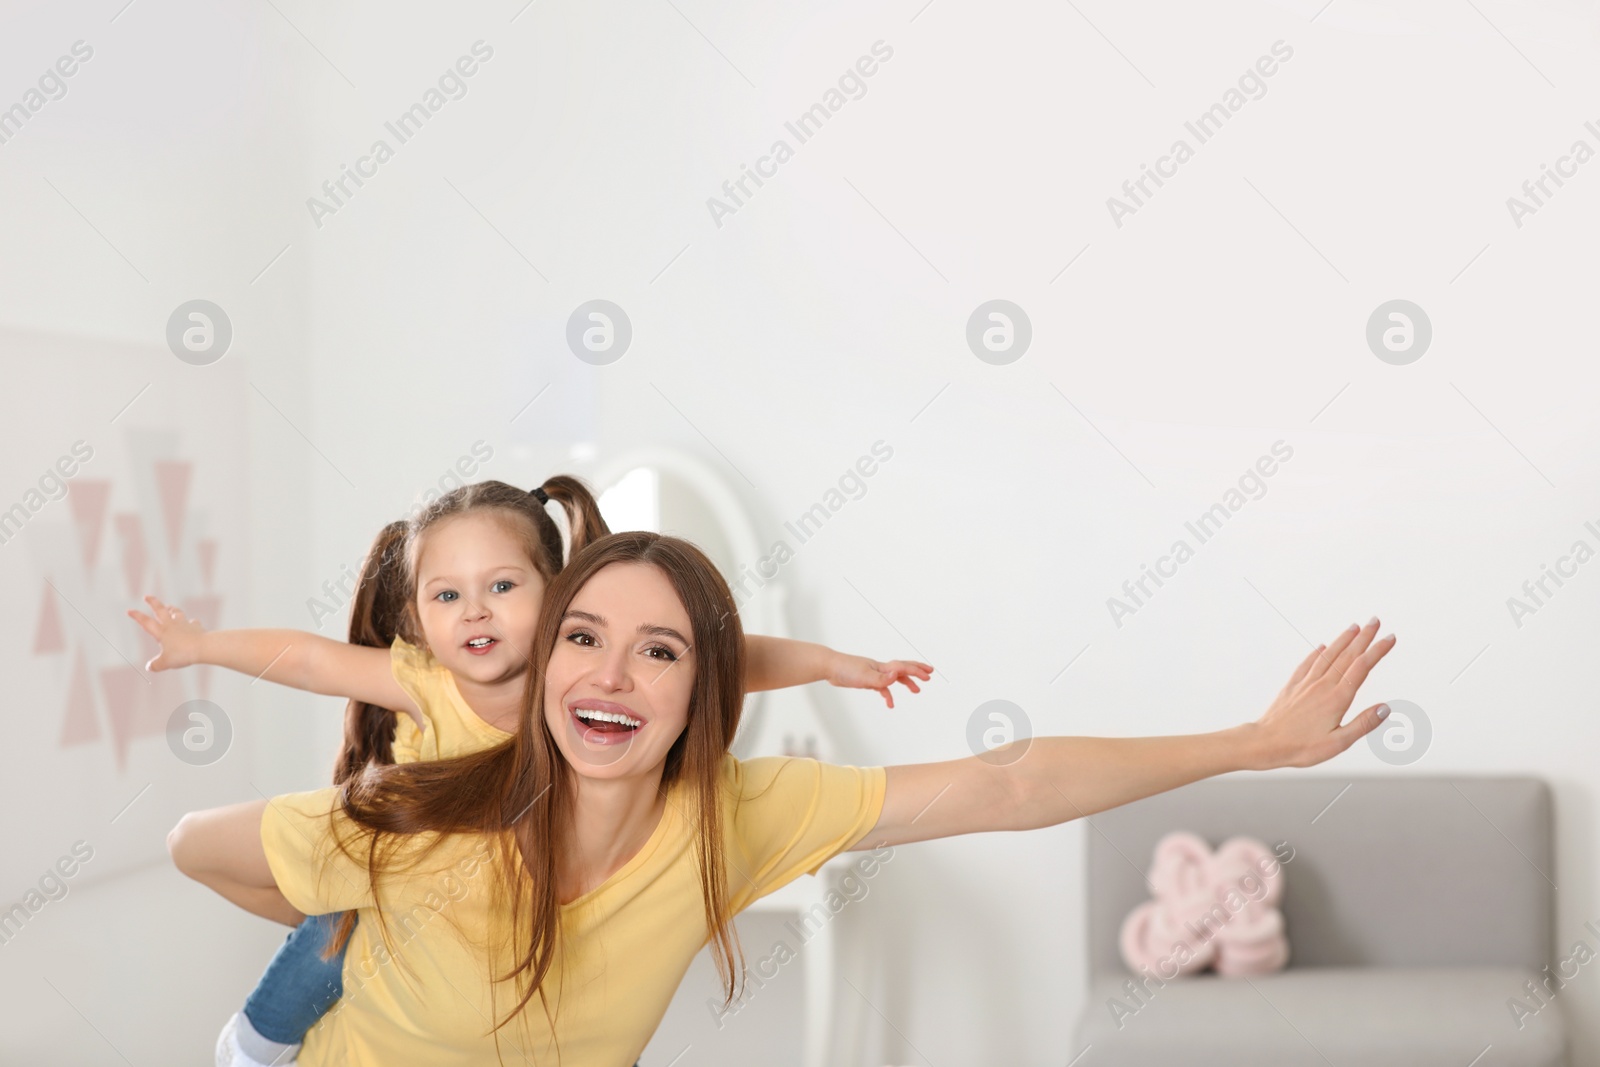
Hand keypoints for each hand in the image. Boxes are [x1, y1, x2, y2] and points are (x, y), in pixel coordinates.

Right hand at [126, 595, 204, 670]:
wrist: (204, 647)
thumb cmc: (183, 653)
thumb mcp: (166, 663)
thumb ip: (156, 665)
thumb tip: (150, 667)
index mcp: (162, 632)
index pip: (146, 622)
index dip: (137, 616)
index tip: (129, 610)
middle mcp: (172, 625)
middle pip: (161, 610)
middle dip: (153, 602)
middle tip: (147, 596)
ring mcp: (185, 624)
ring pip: (177, 612)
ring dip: (172, 609)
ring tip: (169, 607)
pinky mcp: (196, 627)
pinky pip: (193, 622)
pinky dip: (191, 623)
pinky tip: (192, 623)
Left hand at [827, 654, 932, 708]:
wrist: (830, 667)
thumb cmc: (845, 669)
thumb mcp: (864, 677)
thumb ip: (881, 679)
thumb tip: (897, 675)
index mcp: (881, 667)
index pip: (903, 667)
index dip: (917, 671)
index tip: (929, 675)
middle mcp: (880, 669)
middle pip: (902, 669)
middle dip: (916, 671)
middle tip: (929, 675)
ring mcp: (873, 674)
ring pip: (894, 678)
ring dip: (906, 682)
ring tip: (916, 690)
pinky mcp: (866, 680)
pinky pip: (881, 687)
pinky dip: (888, 694)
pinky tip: (889, 703)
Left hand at [1248, 618, 1396, 769]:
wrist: (1265, 743)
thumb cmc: (1301, 747)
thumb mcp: (1338, 742)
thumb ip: (1363, 723)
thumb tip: (1385, 708)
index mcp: (1337, 698)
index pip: (1362, 667)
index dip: (1377, 650)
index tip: (1390, 638)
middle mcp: (1322, 685)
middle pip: (1347, 655)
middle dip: (1364, 637)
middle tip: (1376, 621)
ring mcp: (1306, 683)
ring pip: (1328, 655)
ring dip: (1343, 639)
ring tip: (1354, 627)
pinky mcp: (1293, 686)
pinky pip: (1308, 663)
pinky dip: (1317, 652)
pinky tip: (1322, 646)